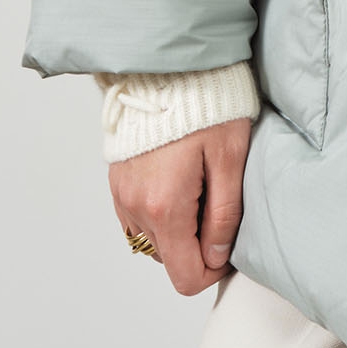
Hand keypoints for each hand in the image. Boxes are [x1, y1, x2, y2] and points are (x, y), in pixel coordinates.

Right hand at [109, 117, 251, 295]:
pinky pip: (138, 220)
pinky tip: (178, 182)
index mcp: (165, 207)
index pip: (185, 277)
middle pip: (170, 259)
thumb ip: (224, 215)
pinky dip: (159, 214)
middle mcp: (136, 208)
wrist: (168, 70)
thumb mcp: (229, 159)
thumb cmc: (205, 107)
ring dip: (178, 229)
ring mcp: (122, 197)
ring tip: (198, 187)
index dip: (212, 271)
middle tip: (216, 202)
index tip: (228, 245)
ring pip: (154, 241)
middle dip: (197, 244)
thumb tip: (217, 257)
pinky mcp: (117, 184)